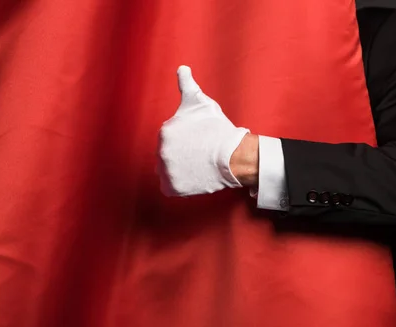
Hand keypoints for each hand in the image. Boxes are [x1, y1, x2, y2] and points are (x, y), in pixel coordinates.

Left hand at [157, 66, 249, 196]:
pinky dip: (179, 185)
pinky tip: (192, 177)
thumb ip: (187, 85)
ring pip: (167, 171)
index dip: (185, 141)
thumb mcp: (201, 102)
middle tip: (199, 154)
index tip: (198, 142)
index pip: (169, 139)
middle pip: (166, 155)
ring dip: (178, 170)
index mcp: (165, 131)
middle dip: (180, 155)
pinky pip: (169, 188)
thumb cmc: (219, 129)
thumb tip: (182, 68)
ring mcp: (167, 171)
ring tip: (196, 166)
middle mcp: (161, 152)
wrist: (234, 155)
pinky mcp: (174, 188)